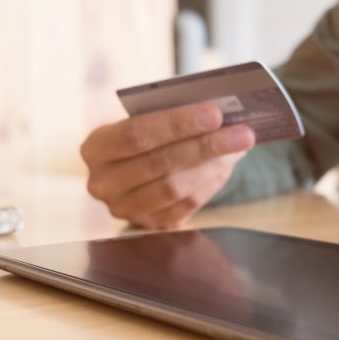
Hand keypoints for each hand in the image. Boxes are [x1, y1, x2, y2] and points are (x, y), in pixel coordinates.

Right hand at [80, 103, 254, 228]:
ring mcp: (124, 209)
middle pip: (160, 163)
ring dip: (213, 166)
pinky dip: (211, 184)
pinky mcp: (149, 225)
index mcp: (95, 148)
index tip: (215, 114)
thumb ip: (169, 116)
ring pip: (174, 188)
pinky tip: (227, 165)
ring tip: (240, 147)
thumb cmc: (143, 136)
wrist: (131, 171)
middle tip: (243, 132)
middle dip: (206, 146)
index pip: (137, 133)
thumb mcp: (142, 121)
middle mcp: (103, 183)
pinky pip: (186, 206)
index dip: (177, 124)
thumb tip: (220, 113)